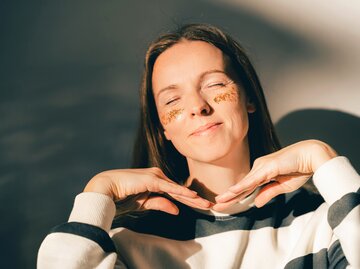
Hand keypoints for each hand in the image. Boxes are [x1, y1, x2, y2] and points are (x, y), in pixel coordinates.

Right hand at [84, 167, 211, 214]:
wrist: (105, 189)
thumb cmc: (121, 196)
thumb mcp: (144, 203)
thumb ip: (160, 204)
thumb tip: (177, 210)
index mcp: (155, 181)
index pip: (176, 192)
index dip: (189, 199)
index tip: (201, 205)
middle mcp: (157, 176)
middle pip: (180, 190)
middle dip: (195, 199)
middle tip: (211, 205)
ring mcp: (155, 176)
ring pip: (177, 189)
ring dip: (192, 197)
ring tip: (206, 204)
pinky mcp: (151, 179)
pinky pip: (169, 188)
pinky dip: (181, 192)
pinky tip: (192, 196)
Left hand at [214, 140, 336, 209]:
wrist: (312, 156)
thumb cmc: (300, 169)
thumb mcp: (282, 186)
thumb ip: (268, 193)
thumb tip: (255, 203)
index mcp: (262, 172)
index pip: (246, 187)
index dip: (234, 197)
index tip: (224, 204)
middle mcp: (259, 168)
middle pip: (241, 186)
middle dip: (228, 197)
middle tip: (215, 206)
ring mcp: (262, 167)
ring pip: (244, 184)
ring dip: (230, 194)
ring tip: (218, 202)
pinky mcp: (267, 167)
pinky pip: (252, 180)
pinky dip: (241, 187)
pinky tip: (231, 193)